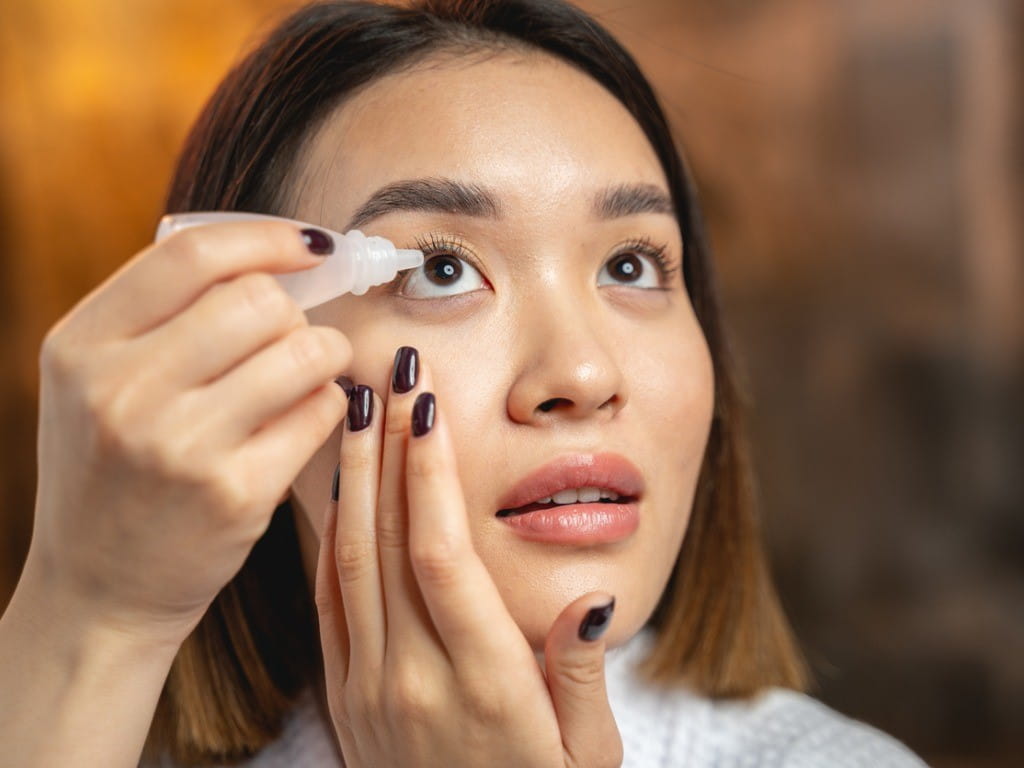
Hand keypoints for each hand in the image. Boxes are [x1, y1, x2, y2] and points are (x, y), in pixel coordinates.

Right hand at [28, 220, 351, 647]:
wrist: (97, 594)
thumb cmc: (112, 475)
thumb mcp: (95, 384)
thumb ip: (161, 316)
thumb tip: (273, 256)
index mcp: (80, 346)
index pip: (192, 256)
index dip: (268, 238)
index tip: (311, 246)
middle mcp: (121, 390)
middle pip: (258, 300)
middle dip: (294, 314)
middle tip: (291, 340)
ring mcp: (179, 445)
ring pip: (303, 352)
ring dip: (324, 356)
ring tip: (305, 378)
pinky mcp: (235, 493)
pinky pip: (322, 411)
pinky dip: (328, 406)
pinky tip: (303, 422)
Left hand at [314, 349, 623, 766]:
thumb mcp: (587, 756)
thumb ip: (579, 675)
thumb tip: (590, 596)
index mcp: (484, 685)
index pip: (443, 557)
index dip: (430, 475)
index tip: (426, 407)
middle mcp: (415, 681)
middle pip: (388, 542)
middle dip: (383, 449)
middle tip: (384, 372)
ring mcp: (370, 690)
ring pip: (349, 564)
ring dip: (350, 480)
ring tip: (351, 407)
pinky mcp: (344, 698)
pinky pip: (328, 603)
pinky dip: (329, 537)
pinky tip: (336, 488)